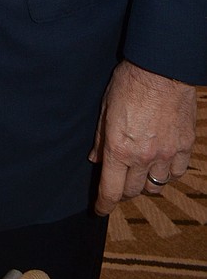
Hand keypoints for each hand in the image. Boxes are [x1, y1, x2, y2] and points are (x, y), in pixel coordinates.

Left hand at [90, 59, 195, 214]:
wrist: (162, 68)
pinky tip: (161, 162)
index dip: (104, 205)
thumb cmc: (129, 82)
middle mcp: (143, 156)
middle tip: (118, 185)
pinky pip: (176, 172)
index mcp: (119, 148)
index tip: (100, 210)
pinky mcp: (184, 146)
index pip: (111, 190)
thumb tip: (95, 158)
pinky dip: (167, 172)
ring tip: (139, 173)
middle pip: (132, 191)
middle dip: (122, 192)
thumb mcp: (105, 107)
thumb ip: (100, 138)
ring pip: (156, 185)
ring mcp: (167, 153)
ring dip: (145, 183)